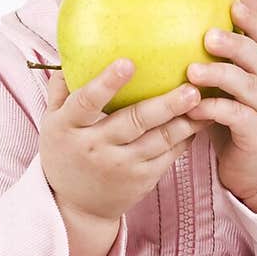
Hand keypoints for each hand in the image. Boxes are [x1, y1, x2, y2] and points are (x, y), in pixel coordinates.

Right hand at [39, 61, 207, 224]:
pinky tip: (201, 119)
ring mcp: (121, 166)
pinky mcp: (142, 178)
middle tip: (190, 88)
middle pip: (134, 122)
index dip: (106, 83)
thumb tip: (75, 50)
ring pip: (159, 140)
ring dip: (185, 121)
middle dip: (165, 105)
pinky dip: (186, 137)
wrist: (75, 206)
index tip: (128, 62)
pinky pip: (169, 154)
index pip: (87, 102)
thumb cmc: (64, 151)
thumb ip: (61, 87)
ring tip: (205, 101)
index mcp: (69, 127)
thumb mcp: (51, 121)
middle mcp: (95, 147)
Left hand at [185, 1, 256, 207]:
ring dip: (220, 75)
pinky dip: (214, 109)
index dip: (253, 22)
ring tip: (191, 71)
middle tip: (208, 35)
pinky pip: (236, 117)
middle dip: (235, 44)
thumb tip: (181, 41)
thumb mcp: (234, 95)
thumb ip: (220, 71)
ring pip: (248, 85)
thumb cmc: (240, 128)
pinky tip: (193, 107)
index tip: (233, 4)